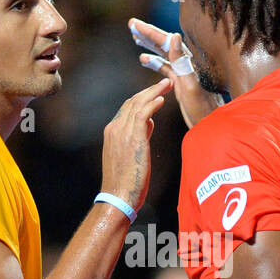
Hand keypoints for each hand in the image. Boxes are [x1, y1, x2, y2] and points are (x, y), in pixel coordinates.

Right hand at [101, 78, 172, 211]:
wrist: (118, 196)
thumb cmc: (125, 182)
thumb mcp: (130, 155)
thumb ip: (138, 136)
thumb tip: (149, 123)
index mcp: (112, 132)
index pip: (127, 108)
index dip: (142, 98)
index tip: (155, 93)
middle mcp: (114, 128)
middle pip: (132, 101)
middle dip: (149, 91)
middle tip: (164, 83)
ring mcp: (122, 132)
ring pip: (137, 103)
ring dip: (154, 92)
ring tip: (167, 84)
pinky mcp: (132, 137)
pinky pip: (142, 113)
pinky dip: (152, 103)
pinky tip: (162, 98)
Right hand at [128, 17, 222, 128]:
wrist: (212, 126)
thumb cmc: (203, 109)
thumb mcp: (190, 85)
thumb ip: (182, 62)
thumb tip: (174, 36)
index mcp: (187, 63)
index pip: (166, 42)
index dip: (150, 32)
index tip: (135, 24)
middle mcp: (186, 65)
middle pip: (164, 44)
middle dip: (148, 34)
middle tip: (132, 24)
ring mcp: (183, 74)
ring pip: (163, 55)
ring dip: (150, 46)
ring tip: (135, 38)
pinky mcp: (181, 84)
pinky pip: (166, 68)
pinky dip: (154, 63)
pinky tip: (144, 60)